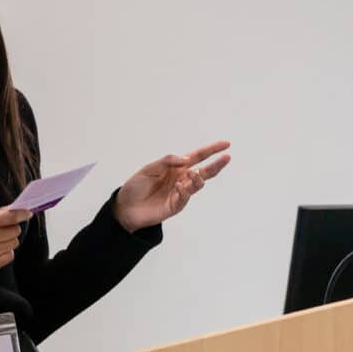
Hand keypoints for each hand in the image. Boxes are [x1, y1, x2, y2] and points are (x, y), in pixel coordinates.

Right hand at [0, 207, 31, 277]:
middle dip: (12, 229)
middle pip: (15, 231)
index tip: (27, 213)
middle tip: (1, 231)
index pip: (9, 217)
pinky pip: (10, 256)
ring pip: (14, 243)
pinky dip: (5, 253)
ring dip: (8, 242)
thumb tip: (17, 208)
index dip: (21, 214)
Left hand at [114, 140, 230, 232]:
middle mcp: (181, 179)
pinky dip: (184, 190)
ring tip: (195, 174)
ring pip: (197, 184)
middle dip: (216, 165)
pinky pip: (185, 196)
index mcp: (176, 167)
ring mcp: (180, 193)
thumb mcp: (149, 168)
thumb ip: (167, 161)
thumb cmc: (136, 186)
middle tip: (227, 158)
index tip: (226, 144)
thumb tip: (186, 159)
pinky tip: (179, 186)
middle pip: (204, 171)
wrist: (125, 207)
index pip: (198, 157)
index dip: (211, 150)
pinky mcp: (176, 205)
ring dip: (199, 178)